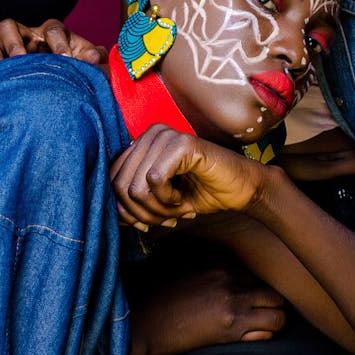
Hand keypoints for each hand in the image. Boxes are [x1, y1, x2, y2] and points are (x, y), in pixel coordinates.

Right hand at [0, 18, 107, 64]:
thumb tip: (95, 56)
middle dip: (15, 42)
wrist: (65, 91)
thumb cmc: (76, 72)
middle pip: (11, 26)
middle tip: (23, 59)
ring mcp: (10, 48)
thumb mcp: (87, 65)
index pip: (53, 29)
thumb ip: (94, 59)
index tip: (65, 60)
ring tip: (3, 66)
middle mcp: (28, 37)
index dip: (58, 43)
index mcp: (53, 34)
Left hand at [110, 125, 265, 230]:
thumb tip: (114, 216)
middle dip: (142, 213)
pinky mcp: (182, 143)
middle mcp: (151, 133)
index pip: (112, 178)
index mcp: (143, 143)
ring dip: (157, 209)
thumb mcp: (160, 202)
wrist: (241, 189)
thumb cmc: (202, 192)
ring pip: (136, 186)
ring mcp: (166, 135)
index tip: (148, 221)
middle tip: (165, 218)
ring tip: (176, 207)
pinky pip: (154, 179)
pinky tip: (182, 198)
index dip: (126, 208)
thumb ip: (135, 204)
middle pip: (120, 184)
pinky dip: (167, 199)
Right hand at [130, 267, 285, 354]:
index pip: (257, 273)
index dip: (259, 286)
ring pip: (278, 314)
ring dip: (276, 320)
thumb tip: (233, 272)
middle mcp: (229, 282)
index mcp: (219, 265)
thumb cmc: (165, 299)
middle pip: (273, 292)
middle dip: (275, 303)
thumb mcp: (190, 271)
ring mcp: (232, 307)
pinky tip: (256, 336)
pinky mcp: (230, 331)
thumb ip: (214, 269)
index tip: (258, 295)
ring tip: (267, 325)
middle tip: (267, 312)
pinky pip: (266, 334)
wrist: (148, 325)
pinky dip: (266, 336)